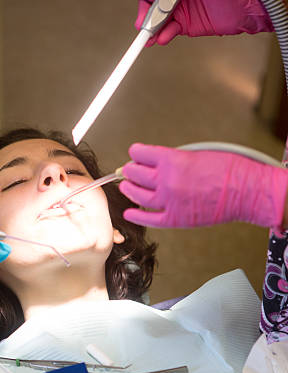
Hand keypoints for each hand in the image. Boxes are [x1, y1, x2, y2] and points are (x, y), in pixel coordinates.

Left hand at [119, 143, 287, 228]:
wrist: (247, 191)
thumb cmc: (230, 170)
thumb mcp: (197, 153)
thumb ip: (174, 158)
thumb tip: (158, 162)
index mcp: (173, 160)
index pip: (141, 154)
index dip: (136, 153)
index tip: (135, 153)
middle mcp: (167, 181)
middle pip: (136, 174)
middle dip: (131, 170)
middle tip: (129, 170)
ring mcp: (169, 201)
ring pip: (138, 195)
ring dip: (129, 189)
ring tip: (126, 186)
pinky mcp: (175, 219)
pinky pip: (149, 219)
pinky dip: (136, 215)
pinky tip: (129, 212)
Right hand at [136, 0, 281, 45]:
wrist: (245, 9)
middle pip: (149, 3)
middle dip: (144, 13)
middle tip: (144, 23)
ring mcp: (178, 11)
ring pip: (156, 20)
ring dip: (150, 29)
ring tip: (148, 37)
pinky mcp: (184, 27)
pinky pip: (168, 32)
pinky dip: (163, 36)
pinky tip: (162, 38)